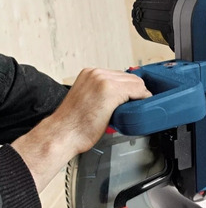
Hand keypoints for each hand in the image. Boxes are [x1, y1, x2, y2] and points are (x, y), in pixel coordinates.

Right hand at [12, 68, 150, 191]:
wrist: (62, 134)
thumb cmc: (74, 124)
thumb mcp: (89, 99)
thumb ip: (104, 93)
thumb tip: (122, 96)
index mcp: (90, 74)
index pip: (121, 76)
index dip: (131, 89)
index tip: (133, 98)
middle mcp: (96, 74)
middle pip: (131, 78)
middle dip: (137, 92)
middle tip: (137, 105)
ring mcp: (103, 81)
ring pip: (136, 83)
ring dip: (139, 96)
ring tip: (135, 109)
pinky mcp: (111, 91)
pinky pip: (137, 91)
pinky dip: (141, 99)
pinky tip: (137, 109)